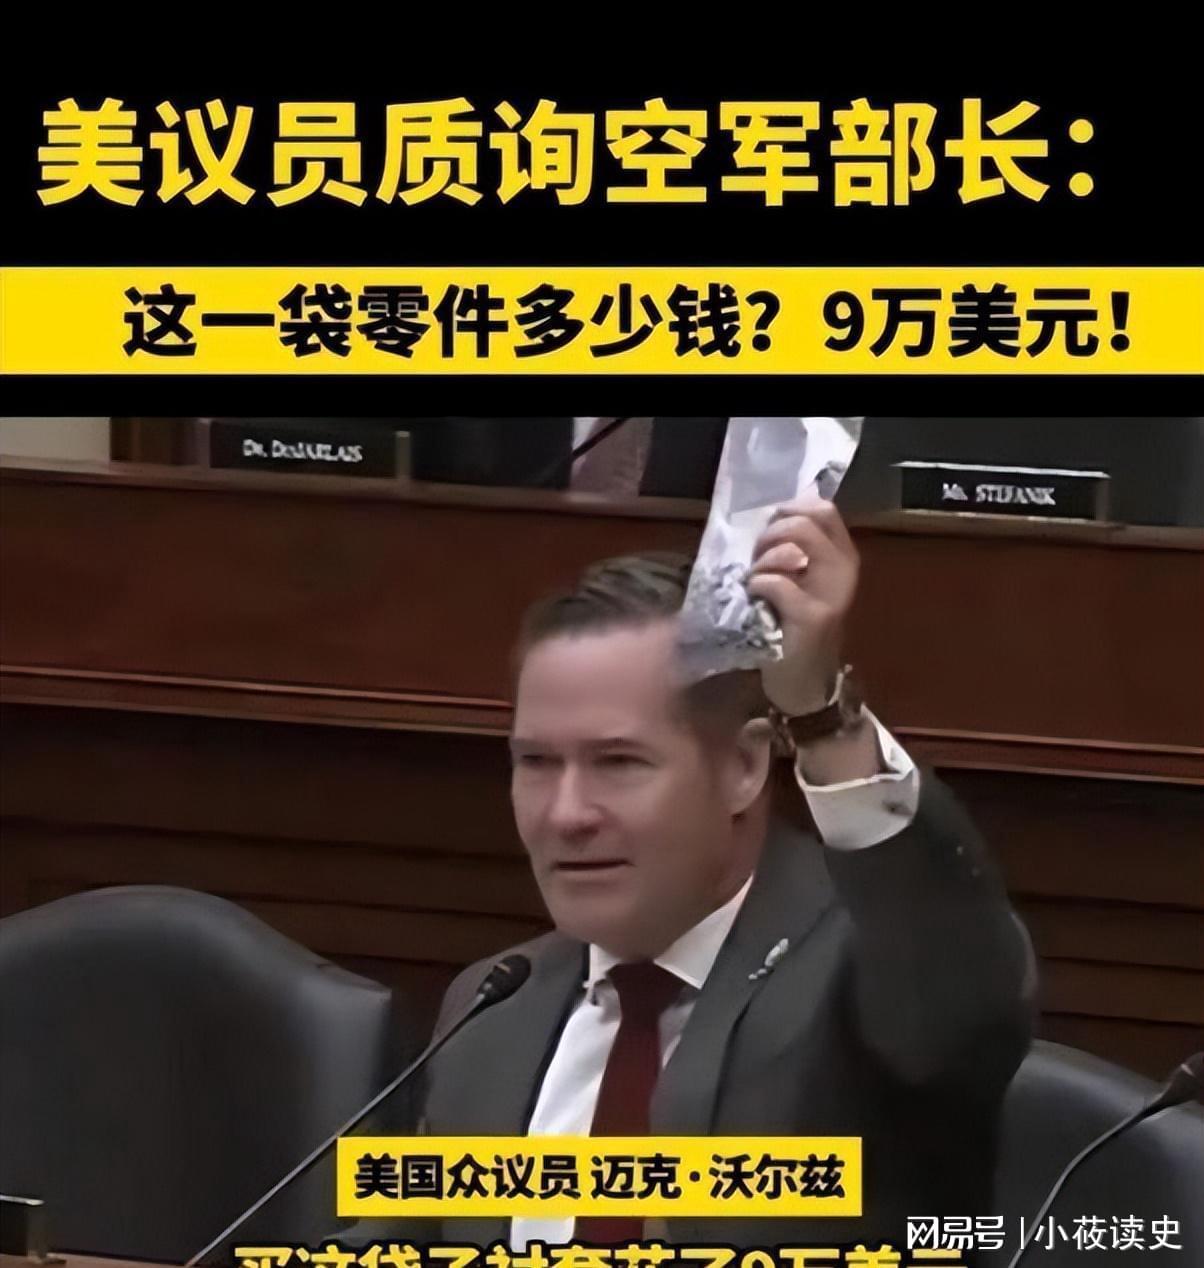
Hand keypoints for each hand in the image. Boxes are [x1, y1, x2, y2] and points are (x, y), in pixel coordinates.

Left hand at [747, 494, 858, 715]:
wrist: (805, 683)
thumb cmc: (794, 627)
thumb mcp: (802, 580)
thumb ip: (795, 547)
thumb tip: (775, 511)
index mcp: (843, 555)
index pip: (822, 508)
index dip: (789, 510)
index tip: (771, 531)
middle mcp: (844, 569)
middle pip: (804, 521)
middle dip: (770, 535)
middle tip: (758, 559)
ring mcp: (831, 593)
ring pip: (791, 547)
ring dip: (762, 561)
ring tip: (756, 581)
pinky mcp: (813, 617)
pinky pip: (775, 582)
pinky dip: (757, 585)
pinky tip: (756, 599)